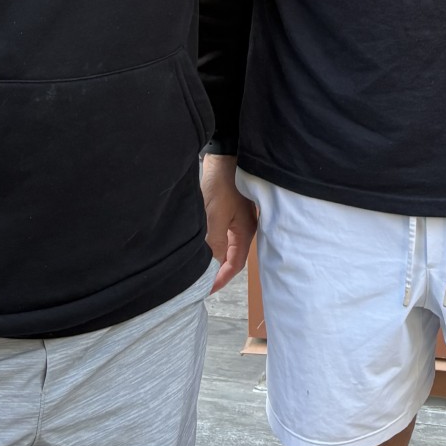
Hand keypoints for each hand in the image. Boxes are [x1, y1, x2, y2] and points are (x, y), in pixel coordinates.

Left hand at [201, 152, 256, 293]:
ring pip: (227, 247)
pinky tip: (204, 247)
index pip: (235, 265)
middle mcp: (244, 228)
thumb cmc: (222, 183)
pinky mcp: (230, 211)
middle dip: (219, 273)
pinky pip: (224, 236)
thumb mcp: (215, 216)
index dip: (221, 279)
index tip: (206, 290)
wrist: (225, 156)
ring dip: (216, 259)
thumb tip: (213, 268)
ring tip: (200, 269)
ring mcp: (238, 219)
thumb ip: (215, 244)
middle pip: (232, 258)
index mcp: (245, 232)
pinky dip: (214, 246)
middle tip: (201, 284)